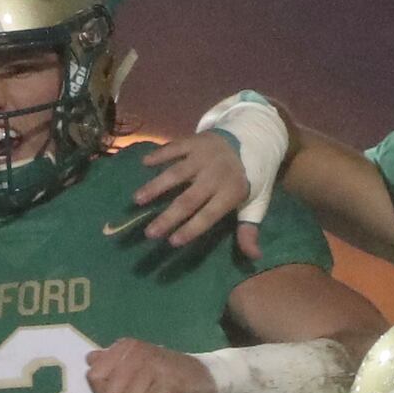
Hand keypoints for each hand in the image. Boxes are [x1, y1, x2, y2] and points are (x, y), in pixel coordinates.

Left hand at [85, 338, 214, 392]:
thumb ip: (111, 363)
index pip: (95, 377)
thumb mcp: (135, 366)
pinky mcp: (170, 380)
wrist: (203, 376)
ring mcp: (154, 365)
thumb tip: (89, 359)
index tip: (122, 391)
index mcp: (125, 347)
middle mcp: (137, 352)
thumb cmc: (164, 375)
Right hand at [126, 132, 249, 252]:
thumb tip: (255, 256)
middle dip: (168, 217)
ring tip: (137, 200)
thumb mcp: (256, 203)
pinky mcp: (195, 141)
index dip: (192, 229)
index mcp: (231, 192)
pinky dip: (159, 154)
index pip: (209, 215)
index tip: (173, 242)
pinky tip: (144, 163)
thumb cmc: (251, 177)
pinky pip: (175, 147)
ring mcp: (203, 156)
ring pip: (177, 173)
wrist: (254, 136)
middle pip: (188, 199)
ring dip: (156, 186)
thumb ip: (249, 229)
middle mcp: (215, 175)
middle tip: (149, 233)